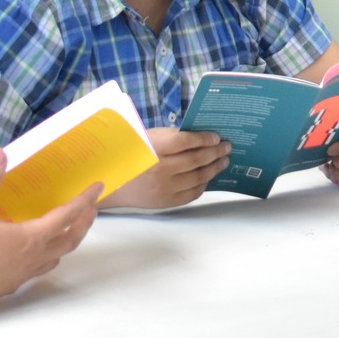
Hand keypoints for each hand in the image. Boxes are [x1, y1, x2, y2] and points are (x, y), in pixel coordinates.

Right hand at [0, 147, 98, 313]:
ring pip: (59, 255)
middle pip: (72, 238)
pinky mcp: (16, 282)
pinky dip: (49, 256)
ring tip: (67, 229)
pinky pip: (42, 267)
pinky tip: (37, 251)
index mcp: (32, 236)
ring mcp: (27, 271)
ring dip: (68, 240)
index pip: (68, 215)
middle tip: (90, 209)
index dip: (85, 200)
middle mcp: (37, 255)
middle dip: (85, 222)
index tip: (98, 188)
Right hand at [102, 128, 229, 208]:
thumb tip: (202, 135)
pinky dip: (204, 183)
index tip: (216, 137)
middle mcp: (159, 168)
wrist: (111, 184)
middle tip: (227, 147)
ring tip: (223, 160)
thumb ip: (171, 136)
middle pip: (197, 159)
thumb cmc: (131, 156)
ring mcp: (163, 187)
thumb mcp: (146, 139)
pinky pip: (192, 193)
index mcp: (152, 148)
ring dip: (215, 167)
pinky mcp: (166, 201)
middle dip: (216, 152)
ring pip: (199, 177)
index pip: (186, 141)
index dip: (205, 138)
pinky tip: (208, 176)